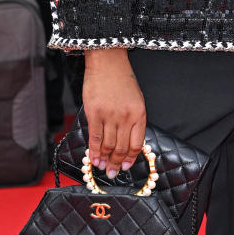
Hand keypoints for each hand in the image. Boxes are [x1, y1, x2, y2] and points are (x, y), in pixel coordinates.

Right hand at [83, 49, 146, 178]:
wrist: (108, 62)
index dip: (131, 159)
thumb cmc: (122, 80)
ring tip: (102, 168)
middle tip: (112, 173)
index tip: (126, 167)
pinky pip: (95, 137)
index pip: (137, 144)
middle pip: (122, 148)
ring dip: (105, 160)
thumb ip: (133, 120)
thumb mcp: (136, 100)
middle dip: (117, 163)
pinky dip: (94, 150)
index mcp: (139, 114)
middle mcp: (126, 117)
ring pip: (108, 145)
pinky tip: (94, 158)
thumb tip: (127, 142)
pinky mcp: (94, 112)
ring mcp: (110, 115)